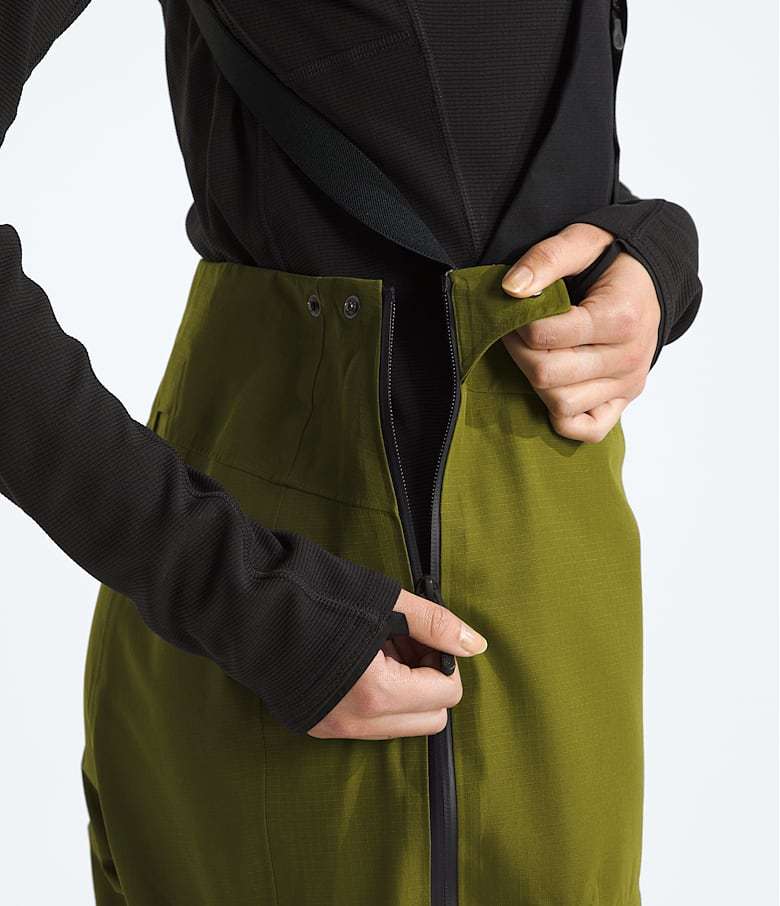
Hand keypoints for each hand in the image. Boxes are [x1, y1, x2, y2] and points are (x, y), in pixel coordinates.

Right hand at [308, 589, 487, 739]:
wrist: (245, 603)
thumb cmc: (316, 597)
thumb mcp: (386, 603)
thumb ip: (436, 625)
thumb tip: (476, 645)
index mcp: (378, 694)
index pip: (446, 696)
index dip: (444, 661)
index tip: (425, 634)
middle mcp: (356, 723)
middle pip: (428, 721)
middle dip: (429, 683)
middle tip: (407, 643)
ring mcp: (332, 728)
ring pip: (397, 725)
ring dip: (404, 691)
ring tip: (380, 647)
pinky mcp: (314, 724)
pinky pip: (366, 723)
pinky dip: (376, 697)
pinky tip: (358, 659)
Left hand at [500, 223, 660, 442]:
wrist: (652, 278)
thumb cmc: (613, 259)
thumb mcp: (582, 240)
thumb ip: (546, 259)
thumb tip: (512, 290)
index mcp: (621, 317)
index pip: (546, 336)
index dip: (516, 324)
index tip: (512, 311)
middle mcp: (629, 357)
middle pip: (548, 374)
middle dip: (519, 353)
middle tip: (513, 333)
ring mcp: (628, 383)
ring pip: (562, 404)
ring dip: (535, 382)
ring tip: (534, 353)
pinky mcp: (624, 400)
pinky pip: (588, 431)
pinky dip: (563, 417)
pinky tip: (553, 388)